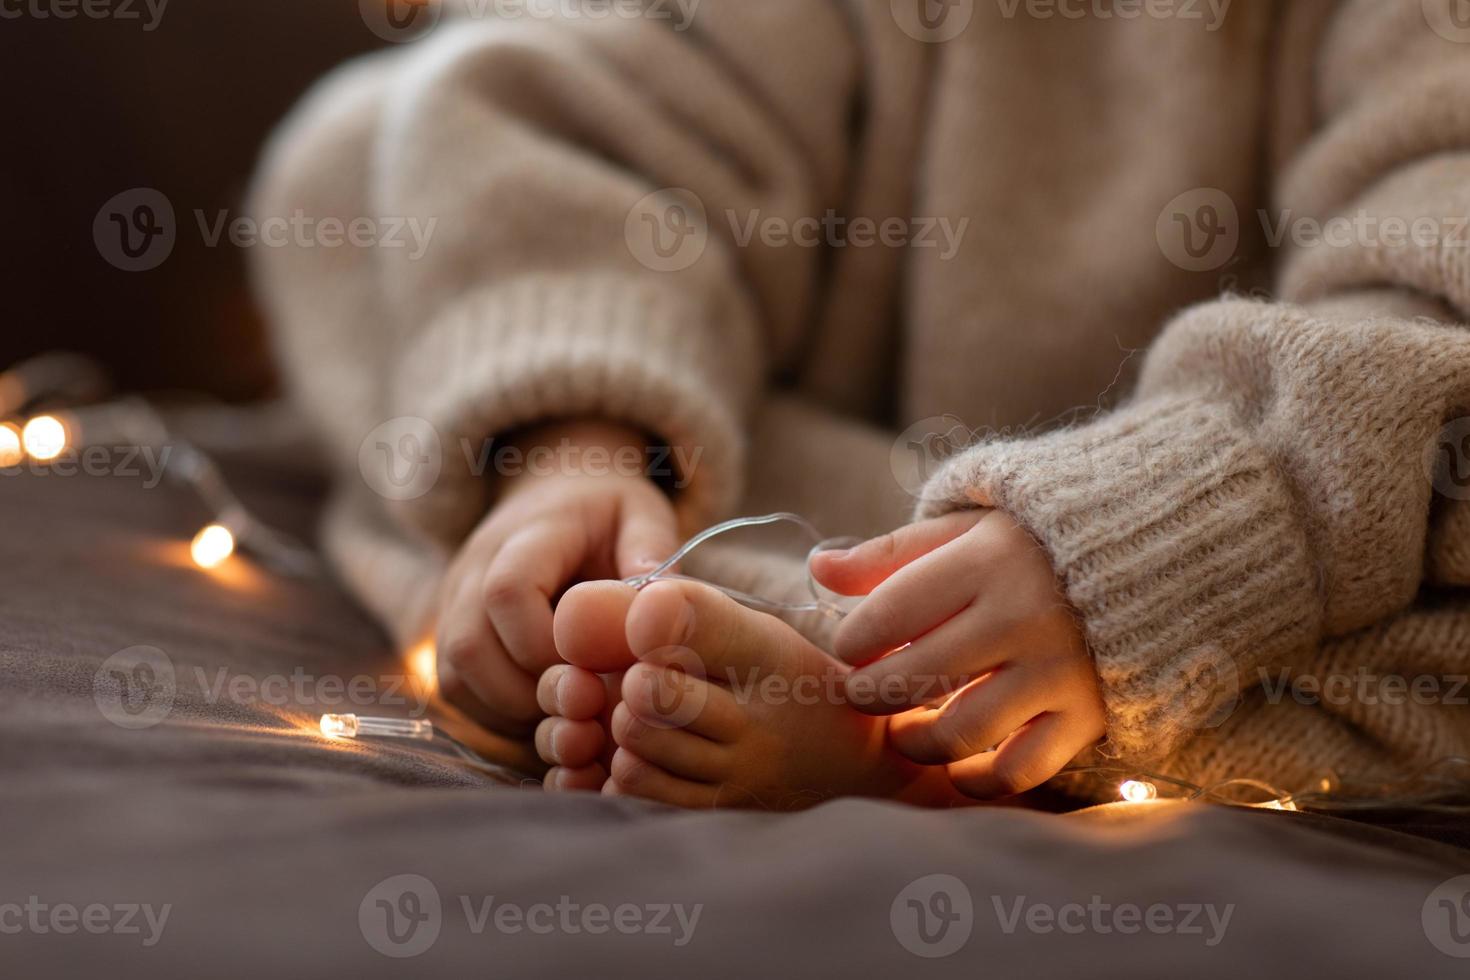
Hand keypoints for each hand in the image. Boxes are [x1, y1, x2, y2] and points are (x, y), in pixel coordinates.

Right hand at [434, 420, 679, 739]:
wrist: (557, 497)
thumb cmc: (607, 513)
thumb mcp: (641, 514)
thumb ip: (651, 552)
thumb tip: (655, 609)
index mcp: (527, 534)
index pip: (507, 592)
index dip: (547, 645)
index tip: (594, 665)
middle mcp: (475, 568)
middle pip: (469, 645)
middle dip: (529, 691)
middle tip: (584, 700)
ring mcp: (454, 602)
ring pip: (454, 676)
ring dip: (511, 710)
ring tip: (567, 708)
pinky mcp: (451, 632)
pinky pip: (454, 690)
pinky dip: (497, 715)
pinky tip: (544, 708)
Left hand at [810, 509, 1105, 798]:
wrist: (1149, 556)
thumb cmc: (1033, 543)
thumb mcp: (965, 528)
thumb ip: (890, 553)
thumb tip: (818, 568)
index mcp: (985, 561)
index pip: (888, 615)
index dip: (852, 641)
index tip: (850, 647)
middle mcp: (1022, 617)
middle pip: (915, 677)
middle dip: (870, 695)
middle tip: (861, 694)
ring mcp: (1058, 670)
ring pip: (960, 732)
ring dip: (915, 742)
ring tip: (903, 730)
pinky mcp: (1088, 713)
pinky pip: (1020, 769)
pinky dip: (979, 778)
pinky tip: (957, 765)